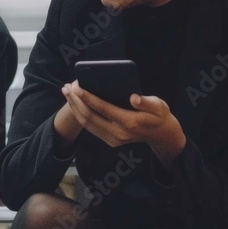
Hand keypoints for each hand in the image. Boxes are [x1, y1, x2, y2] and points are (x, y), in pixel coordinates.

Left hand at [61, 81, 185, 167]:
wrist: (162, 136)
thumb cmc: (160, 116)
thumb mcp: (159, 106)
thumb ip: (146, 102)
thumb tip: (134, 98)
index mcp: (128, 122)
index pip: (103, 109)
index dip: (88, 98)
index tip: (76, 88)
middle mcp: (118, 132)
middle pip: (90, 117)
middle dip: (75, 102)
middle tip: (65, 87)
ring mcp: (113, 139)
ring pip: (87, 124)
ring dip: (74, 108)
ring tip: (66, 93)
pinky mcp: (110, 140)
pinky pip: (90, 128)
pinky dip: (80, 115)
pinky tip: (74, 104)